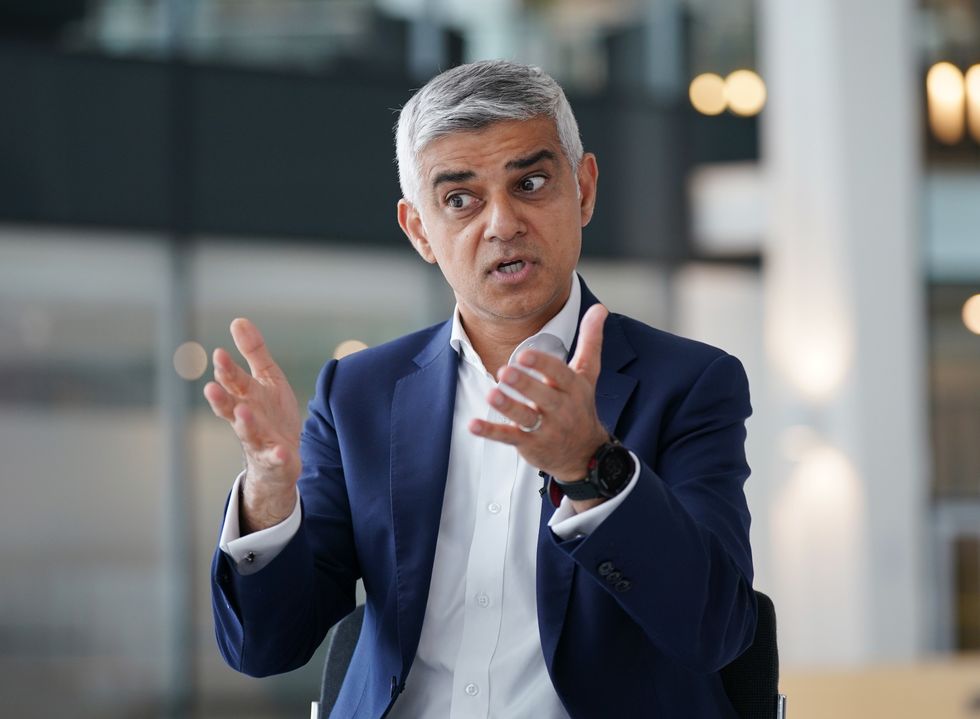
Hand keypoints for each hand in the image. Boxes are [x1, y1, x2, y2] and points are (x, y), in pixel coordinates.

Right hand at [204, 318, 301, 531]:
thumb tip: (238, 320)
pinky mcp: (276, 459)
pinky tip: (282, 452)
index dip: (226, 369)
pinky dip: (278, 456)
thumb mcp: (266, 379)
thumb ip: (253, 352)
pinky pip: (276, 459)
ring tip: (244, 411)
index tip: (220, 354)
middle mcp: (247, 419)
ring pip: (248, 433)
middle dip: (221, 398)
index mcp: (246, 396)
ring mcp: (259, 440)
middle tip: (211, 387)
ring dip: (245, 423)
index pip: (232, 381)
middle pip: (231, 408)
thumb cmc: (271, 413)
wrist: (282, 457)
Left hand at [469, 304, 609, 495]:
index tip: (524, 354)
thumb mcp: (588, 374)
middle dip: (525, 385)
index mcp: (573, 388)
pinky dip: (491, 432)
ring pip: (526, 417)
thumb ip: (591, 341)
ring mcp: (546, 429)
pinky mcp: (530, 445)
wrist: (585, 454)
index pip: (560, 374)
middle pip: (543, 397)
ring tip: (491, 395)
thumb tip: (600, 307)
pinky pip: (510, 438)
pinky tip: (473, 425)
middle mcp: (562, 409)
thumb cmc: (581, 405)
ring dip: (508, 407)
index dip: (542, 365)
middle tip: (504, 372)